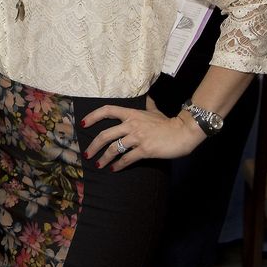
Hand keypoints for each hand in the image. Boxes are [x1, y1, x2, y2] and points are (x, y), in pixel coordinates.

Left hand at [82, 102, 203, 170]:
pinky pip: (127, 158)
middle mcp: (131, 124)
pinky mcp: (145, 149)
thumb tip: (147, 98)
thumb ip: (147, 105)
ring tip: (98, 164)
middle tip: (87, 153)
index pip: (107, 111)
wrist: (184, 132)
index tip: (83, 124)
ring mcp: (138, 137)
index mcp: (131, 114)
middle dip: (93, 145)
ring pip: (114, 148)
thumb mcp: (155, 111)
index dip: (93, 116)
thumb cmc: (168, 122)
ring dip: (104, 158)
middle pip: (105, 134)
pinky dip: (119, 165)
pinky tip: (114, 169)